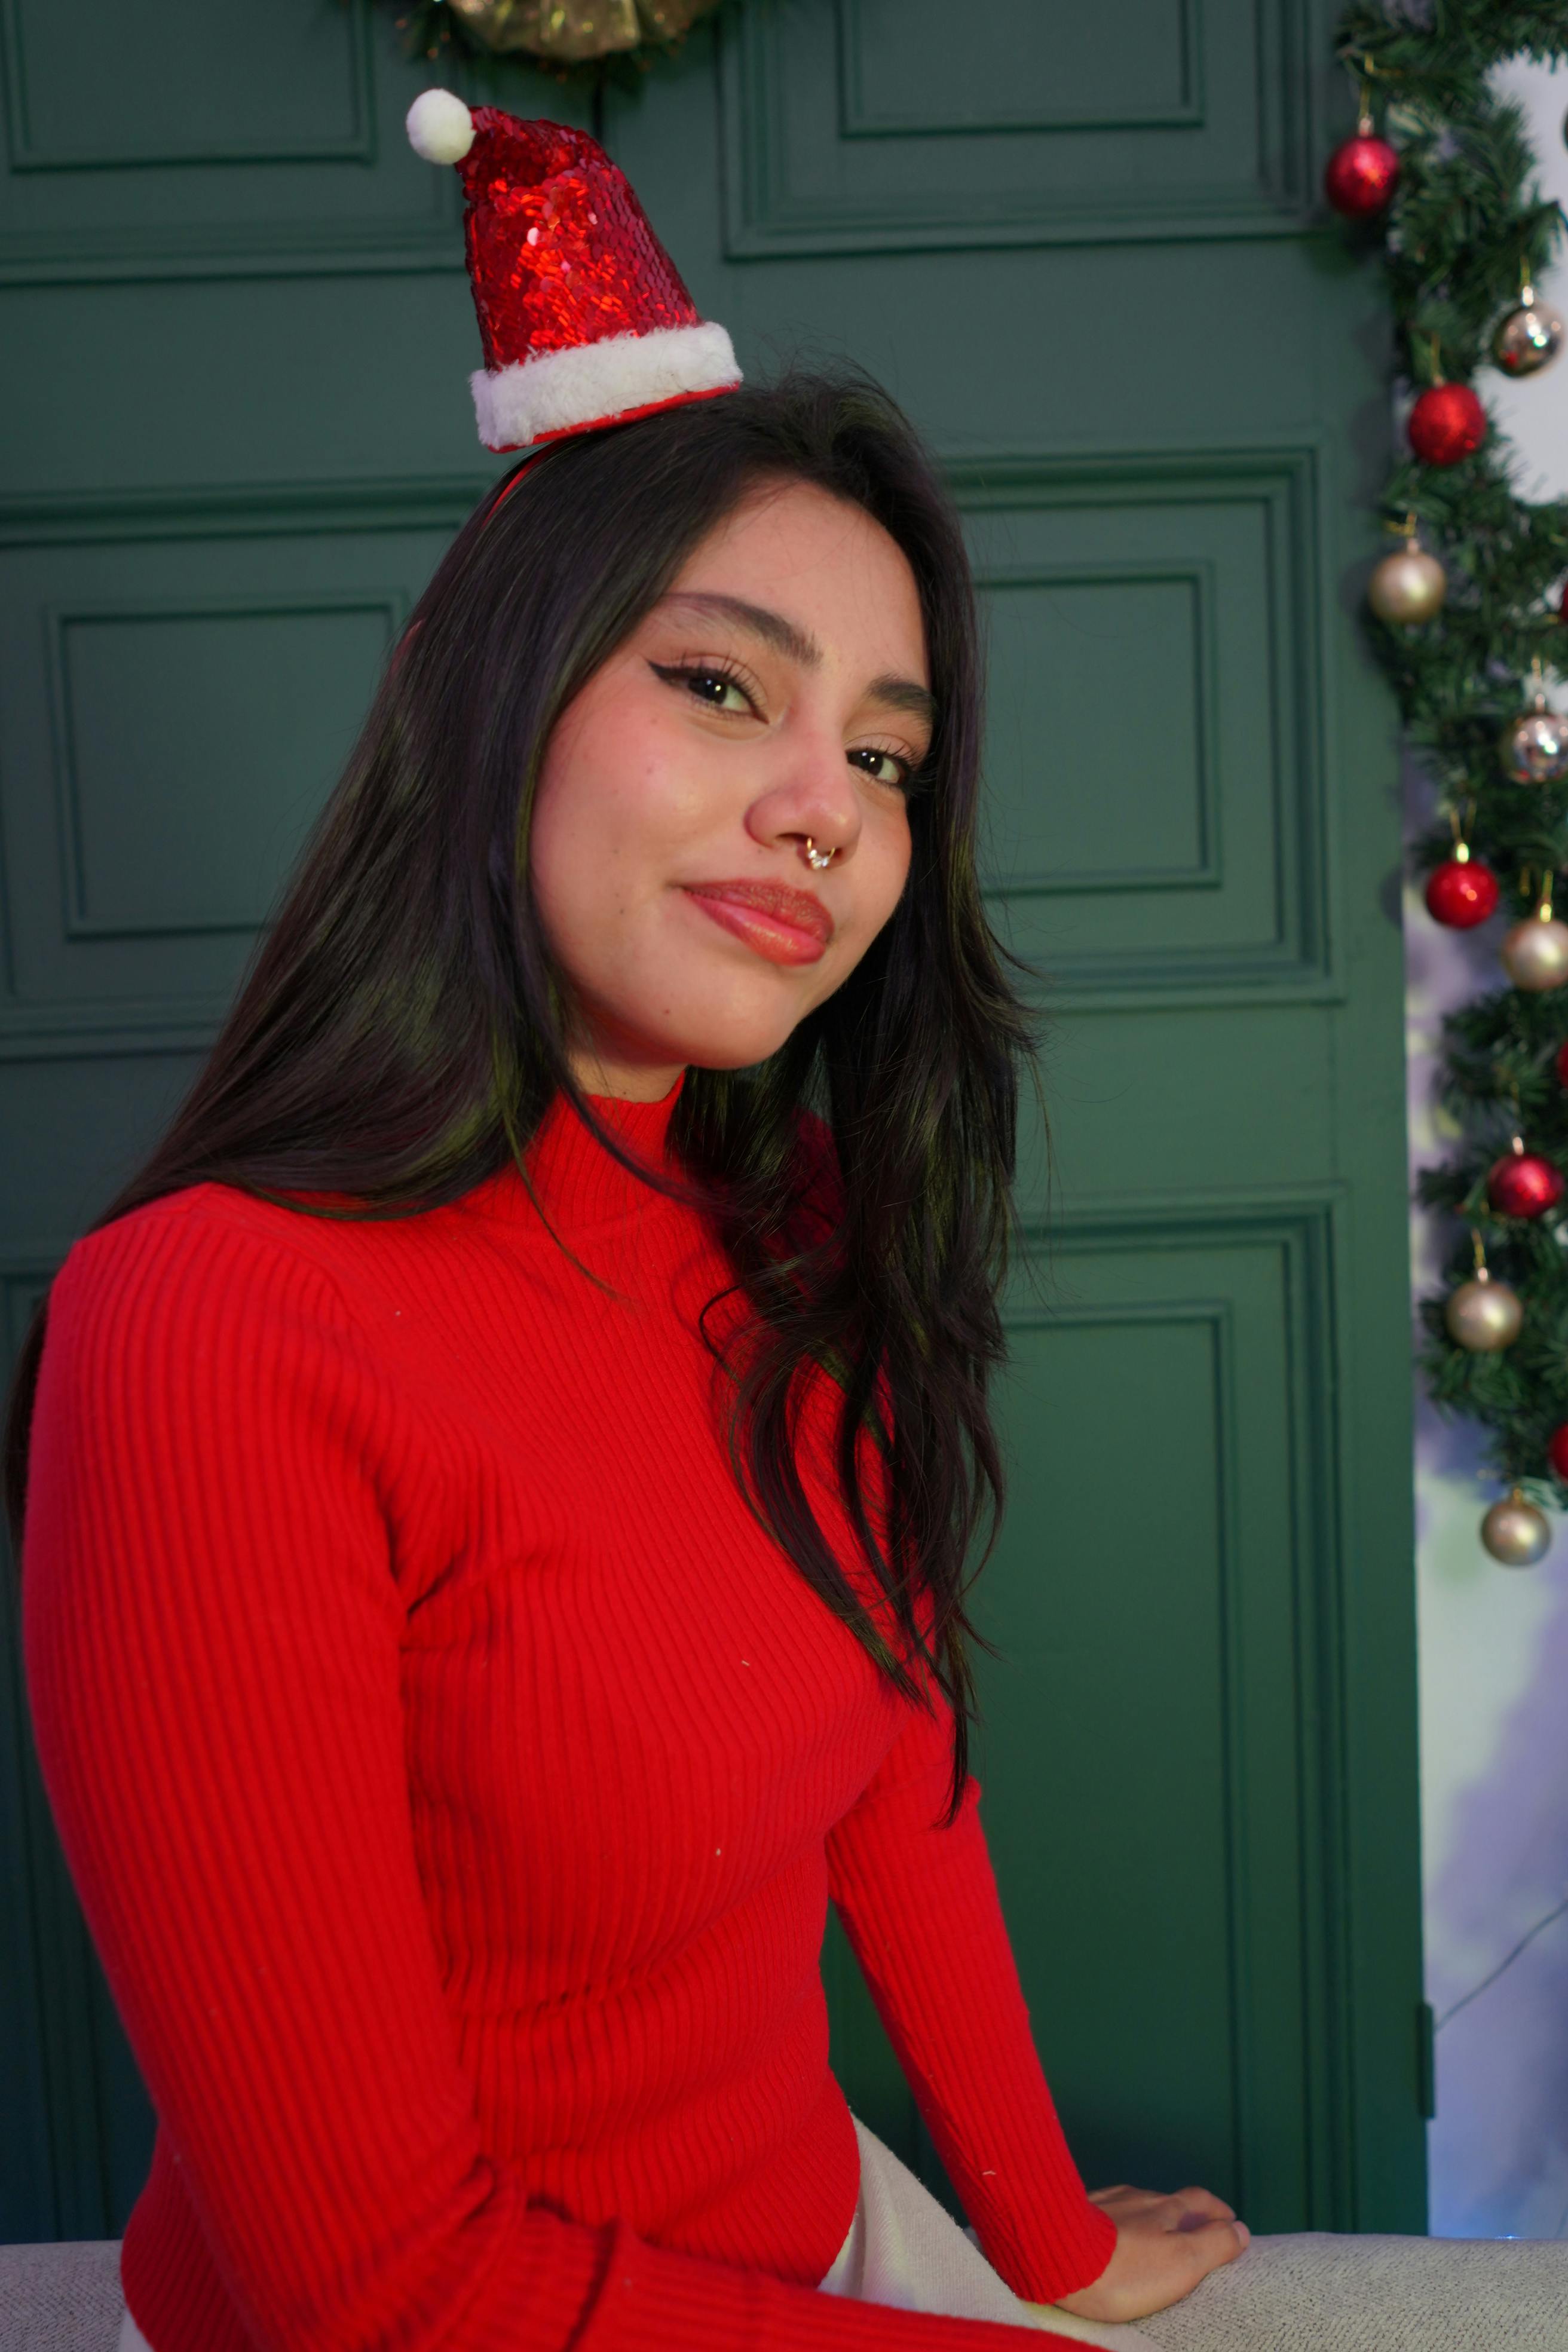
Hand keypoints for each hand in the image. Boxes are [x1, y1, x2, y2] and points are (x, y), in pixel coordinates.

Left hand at [1042, 2182, 1250, 2322]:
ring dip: (1150, 2218)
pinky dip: (1119, 2224)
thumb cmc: (1125, 2269)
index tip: (1229, 2222)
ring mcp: (1105, 2203)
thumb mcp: (1183, 2262)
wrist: (1058, 2258)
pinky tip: (1112, 2238)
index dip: (1218, 2212)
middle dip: (1185, 2214)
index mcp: (1166, 2208)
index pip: (1201, 2200)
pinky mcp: (1077, 2214)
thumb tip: (1241, 2228)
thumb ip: (1215, 2244)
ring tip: (1154, 2239)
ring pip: (1136, 2204)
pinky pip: (1107, 2214)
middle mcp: (1137, 2197)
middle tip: (1195, 2232)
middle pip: (1169, 2200)